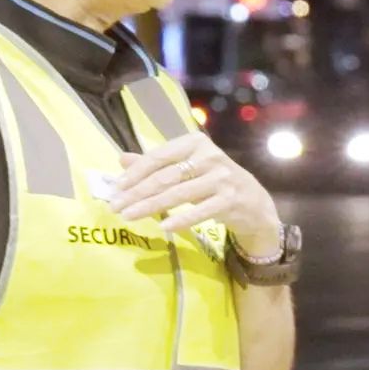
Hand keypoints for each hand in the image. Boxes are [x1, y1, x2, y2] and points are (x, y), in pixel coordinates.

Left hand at [107, 133, 282, 254]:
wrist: (253, 202)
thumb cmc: (214, 182)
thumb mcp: (186, 168)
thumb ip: (156, 163)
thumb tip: (122, 159)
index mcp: (195, 142)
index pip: (158, 156)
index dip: (135, 173)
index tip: (115, 188)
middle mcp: (209, 156)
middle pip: (165, 176)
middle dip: (137, 192)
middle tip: (116, 206)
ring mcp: (221, 178)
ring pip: (178, 193)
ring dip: (150, 206)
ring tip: (129, 216)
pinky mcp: (230, 200)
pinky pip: (200, 211)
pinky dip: (181, 219)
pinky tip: (164, 227)